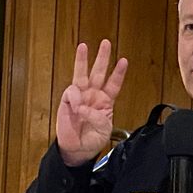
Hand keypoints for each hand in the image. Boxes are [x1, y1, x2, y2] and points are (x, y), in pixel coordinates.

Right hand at [55, 40, 128, 166]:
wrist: (78, 149)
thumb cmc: (92, 139)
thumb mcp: (103, 129)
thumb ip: (98, 116)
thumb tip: (83, 107)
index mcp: (106, 101)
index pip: (114, 84)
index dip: (118, 73)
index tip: (124, 61)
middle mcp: (93, 95)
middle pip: (98, 72)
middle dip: (102, 58)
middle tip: (106, 43)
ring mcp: (80, 96)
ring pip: (81, 74)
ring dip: (82, 60)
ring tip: (83, 46)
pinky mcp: (68, 101)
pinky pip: (71, 92)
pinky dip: (75, 97)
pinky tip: (76, 106)